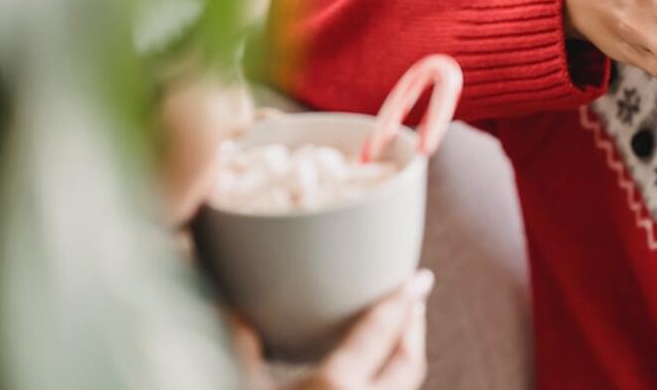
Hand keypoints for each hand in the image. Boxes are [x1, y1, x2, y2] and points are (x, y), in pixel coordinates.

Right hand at [232, 270, 433, 389]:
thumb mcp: (235, 385)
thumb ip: (240, 349)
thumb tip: (239, 315)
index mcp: (334, 386)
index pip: (381, 333)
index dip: (401, 301)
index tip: (420, 278)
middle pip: (408, 363)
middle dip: (414, 328)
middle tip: (414, 299)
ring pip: (403, 388)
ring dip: (403, 357)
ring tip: (399, 333)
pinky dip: (388, 382)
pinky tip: (373, 374)